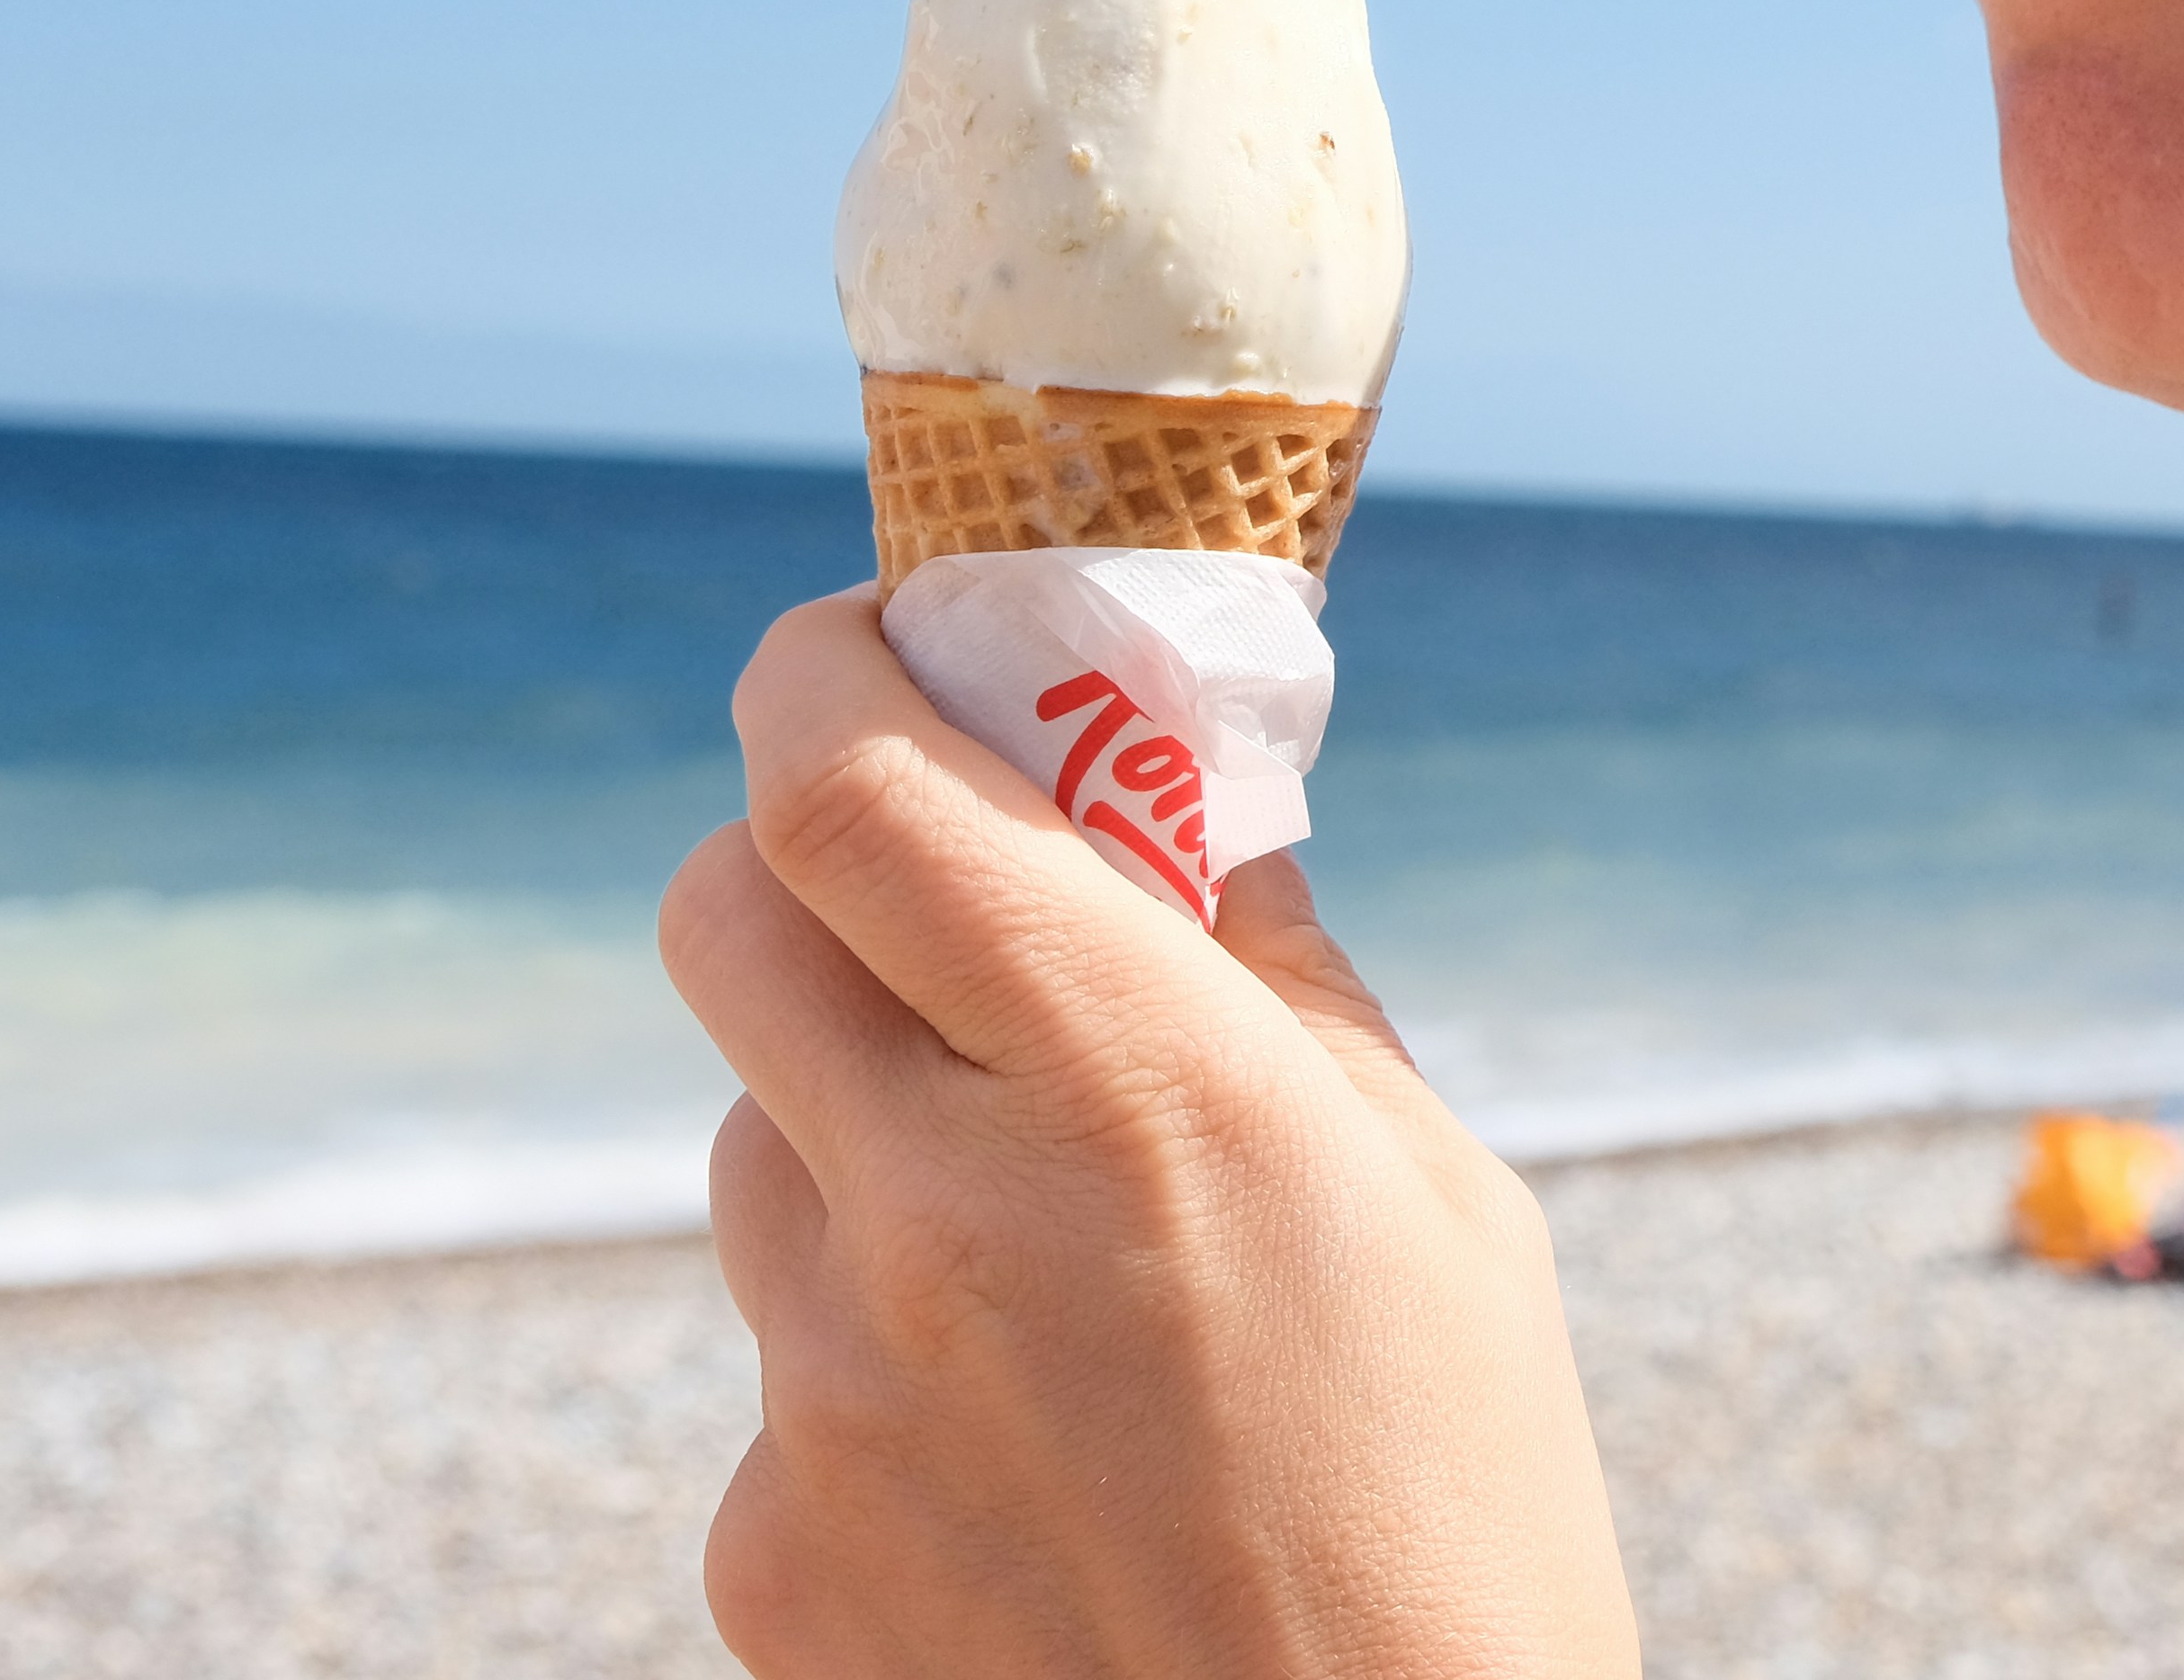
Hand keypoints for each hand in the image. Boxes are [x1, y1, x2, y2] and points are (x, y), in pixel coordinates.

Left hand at [659, 588, 1638, 1677]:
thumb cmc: (1459, 1501)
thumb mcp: (1426, 1191)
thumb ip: (1273, 981)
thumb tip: (1188, 800)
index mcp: (1132, 1083)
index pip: (846, 785)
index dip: (819, 666)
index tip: (863, 638)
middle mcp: (937, 1212)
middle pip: (724, 912)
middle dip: (808, 852)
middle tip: (918, 877)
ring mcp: (826, 1392)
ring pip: (758, 1143)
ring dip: (862, 1122)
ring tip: (1049, 1244)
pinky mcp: (772, 1546)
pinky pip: (781, 1366)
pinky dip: (882, 1352)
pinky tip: (1037, 1450)